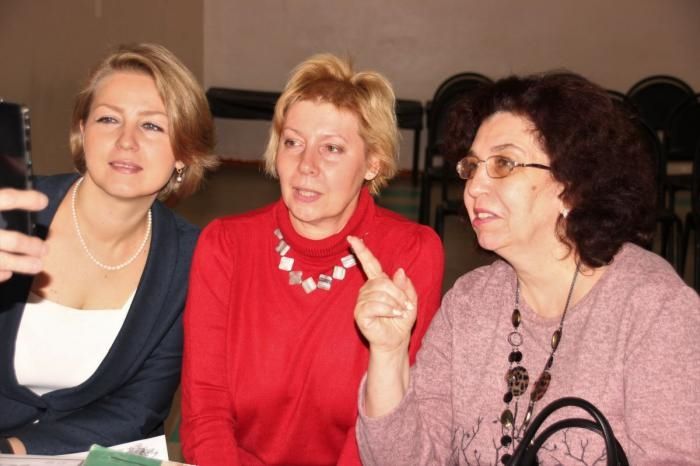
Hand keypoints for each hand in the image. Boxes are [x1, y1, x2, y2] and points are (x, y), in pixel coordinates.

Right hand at [0, 188, 47, 281]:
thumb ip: (0, 202)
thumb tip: (30, 198)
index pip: (4, 199)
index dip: (26, 199)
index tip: (44, 201)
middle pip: (11, 240)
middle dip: (30, 246)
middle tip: (44, 249)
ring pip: (2, 260)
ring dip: (22, 264)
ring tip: (38, 266)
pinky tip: (8, 273)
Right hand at [348, 235, 417, 354]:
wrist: (396, 340)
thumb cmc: (401, 320)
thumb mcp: (411, 300)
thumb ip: (406, 285)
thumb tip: (399, 271)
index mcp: (379, 282)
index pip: (370, 263)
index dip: (361, 251)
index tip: (352, 238)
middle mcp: (367, 289)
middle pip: (383, 281)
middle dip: (398, 294)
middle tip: (405, 307)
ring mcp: (361, 301)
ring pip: (380, 293)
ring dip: (394, 304)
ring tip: (398, 313)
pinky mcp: (359, 313)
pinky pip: (374, 305)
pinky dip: (387, 310)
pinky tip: (391, 316)